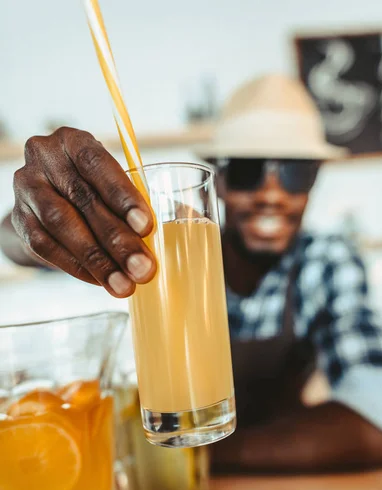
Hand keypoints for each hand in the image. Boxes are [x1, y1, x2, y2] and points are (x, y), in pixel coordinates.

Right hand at [12, 127, 155, 296]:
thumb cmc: (92, 186)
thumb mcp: (110, 179)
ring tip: (124, 284)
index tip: (147, 227)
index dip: (123, 197)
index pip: (98, 165)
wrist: (43, 195)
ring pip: (62, 226)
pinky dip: (77, 267)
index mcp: (74, 141)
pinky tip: (101, 281)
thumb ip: (139, 196)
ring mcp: (27, 188)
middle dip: (116, 239)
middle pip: (83, 201)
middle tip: (143, 269)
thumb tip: (189, 223)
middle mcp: (46, 158)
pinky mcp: (20, 219)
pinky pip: (47, 247)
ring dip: (98, 260)